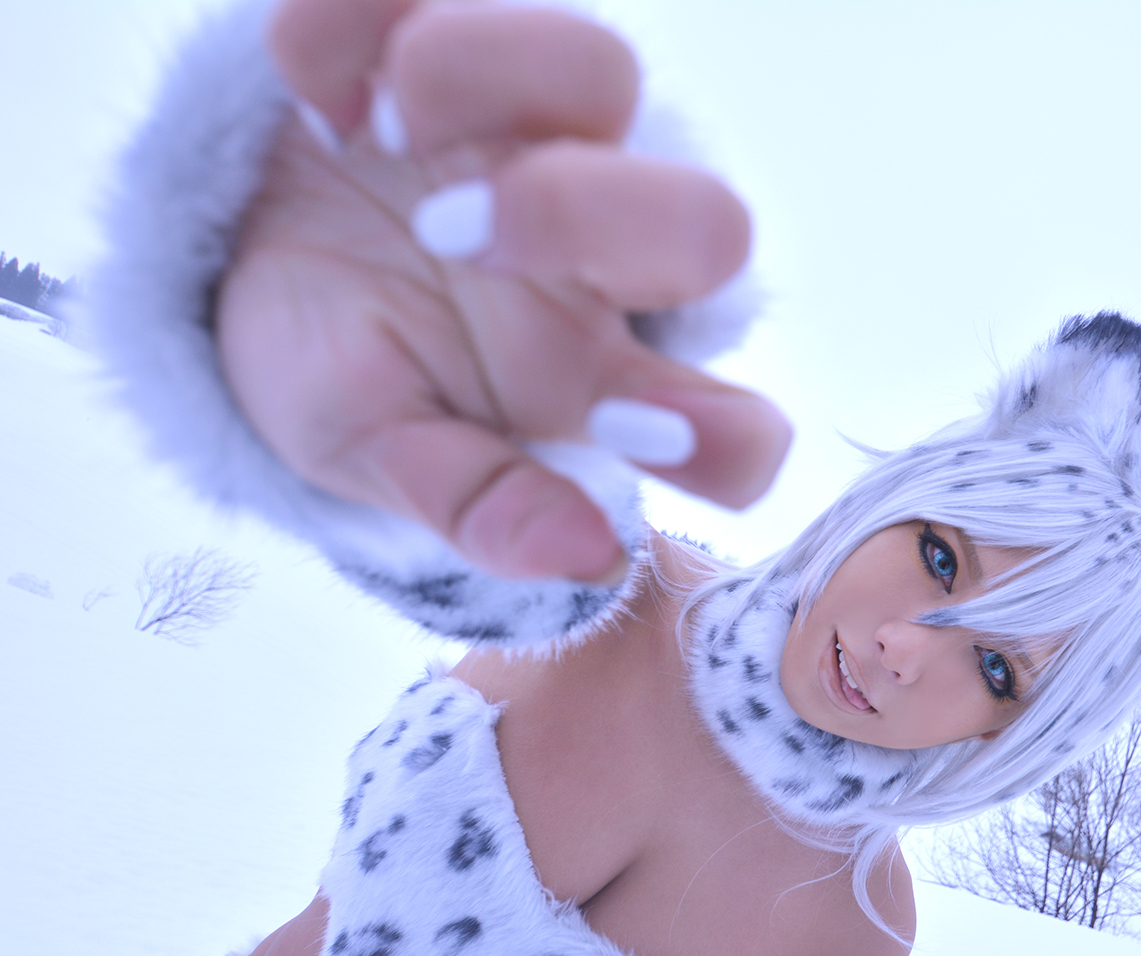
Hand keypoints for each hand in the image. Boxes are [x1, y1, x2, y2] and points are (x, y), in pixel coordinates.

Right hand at [216, 0, 789, 582]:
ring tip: (376, 134)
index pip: (740, 433)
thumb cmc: (343, 366)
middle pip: (710, 224)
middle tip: (445, 229)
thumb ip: (478, 502)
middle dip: (587, 219)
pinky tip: (320, 91)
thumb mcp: (382, 450)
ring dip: (481, 82)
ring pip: (599, 66)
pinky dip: (373, 21)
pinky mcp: (464, 25)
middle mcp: (611, 251)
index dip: (720, 438)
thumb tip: (586, 556)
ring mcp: (548, 126)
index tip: (623, 428)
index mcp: (606, 381)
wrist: (239, 262)